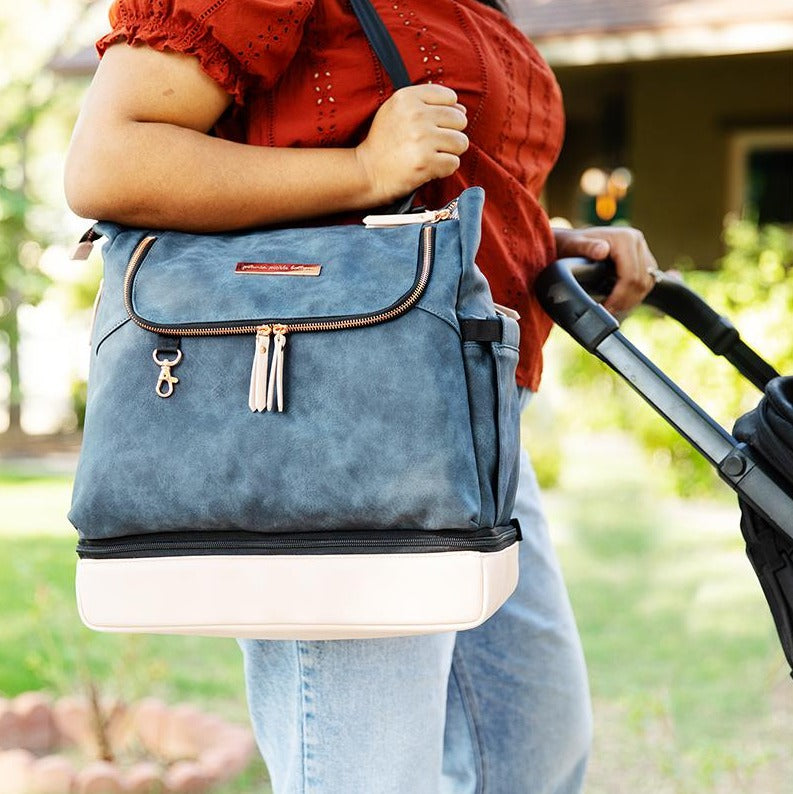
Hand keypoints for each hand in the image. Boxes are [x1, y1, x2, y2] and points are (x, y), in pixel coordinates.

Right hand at [354, 84, 468, 203]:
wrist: (366, 171)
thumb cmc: (383, 142)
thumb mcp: (395, 110)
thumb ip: (426, 103)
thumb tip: (462, 109)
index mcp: (407, 98)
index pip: (450, 97)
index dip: (447, 113)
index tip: (434, 125)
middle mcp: (416, 115)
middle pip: (459, 120)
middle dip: (451, 133)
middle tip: (434, 144)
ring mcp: (422, 139)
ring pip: (461, 142)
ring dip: (451, 152)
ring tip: (433, 155)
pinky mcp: (426, 162)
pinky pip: (454, 163)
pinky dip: (445, 169)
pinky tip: (430, 168)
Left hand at [553, 226, 660, 313]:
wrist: (575, 242)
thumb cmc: (572, 245)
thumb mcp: (574, 245)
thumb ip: (586, 247)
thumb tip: (602, 251)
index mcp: (625, 238)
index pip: (630, 274)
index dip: (619, 295)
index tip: (606, 307)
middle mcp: (637, 242)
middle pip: (641, 280)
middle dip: (625, 300)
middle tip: (608, 311)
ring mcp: (642, 251)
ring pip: (646, 283)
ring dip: (631, 299)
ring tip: (613, 308)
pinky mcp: (643, 259)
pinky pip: (646, 281)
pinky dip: (635, 294)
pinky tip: (620, 301)